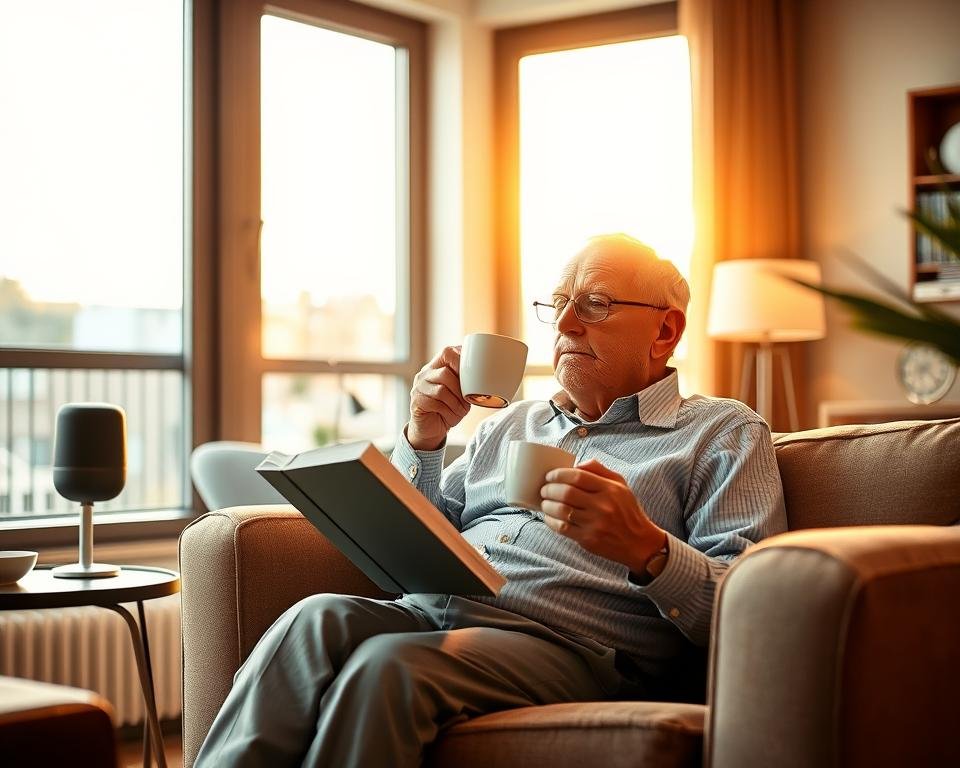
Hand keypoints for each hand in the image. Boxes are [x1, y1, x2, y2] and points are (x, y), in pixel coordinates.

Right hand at [406, 346, 470, 450]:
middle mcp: (425, 374)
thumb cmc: (449, 410)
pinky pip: (435, 403)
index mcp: (437, 367)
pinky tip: (450, 416)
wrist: (431, 430)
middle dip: (460, 389)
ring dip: (456, 403)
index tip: (472, 373)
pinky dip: (448, 411)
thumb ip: (467, 384)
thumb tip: (485, 381)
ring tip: (461, 411)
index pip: (447, 352)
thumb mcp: (461, 394)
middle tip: (467, 400)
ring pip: (442, 390)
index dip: (461, 360)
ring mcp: (419, 387)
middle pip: (445, 372)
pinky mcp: (416, 401)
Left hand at [539, 458, 666, 571]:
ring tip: (544, 502)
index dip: (558, 474)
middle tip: (543, 489)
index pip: (577, 476)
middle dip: (549, 489)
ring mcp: (595, 524)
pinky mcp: (588, 539)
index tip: (549, 476)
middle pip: (566, 493)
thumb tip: (576, 464)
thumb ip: (599, 470)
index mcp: (610, 489)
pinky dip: (551, 521)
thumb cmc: (628, 511)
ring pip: (561, 510)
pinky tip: (549, 517)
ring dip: (547, 505)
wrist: (639, 543)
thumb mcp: (621, 485)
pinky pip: (562, 528)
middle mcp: (602, 506)